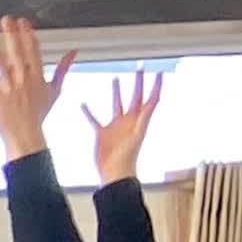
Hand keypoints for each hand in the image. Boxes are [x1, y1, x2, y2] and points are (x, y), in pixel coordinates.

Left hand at [0, 15, 76, 162]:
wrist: (24, 134)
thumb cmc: (39, 114)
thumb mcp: (55, 90)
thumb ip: (63, 68)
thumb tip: (74, 51)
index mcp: (37, 76)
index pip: (33, 51)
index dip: (28, 35)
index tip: (23, 22)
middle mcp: (22, 79)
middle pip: (17, 52)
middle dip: (12, 35)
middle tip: (7, 19)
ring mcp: (8, 86)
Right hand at [84, 70, 162, 185]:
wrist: (115, 172)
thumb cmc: (128, 156)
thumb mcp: (138, 133)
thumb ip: (145, 116)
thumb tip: (154, 100)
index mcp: (139, 120)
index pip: (151, 98)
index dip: (156, 86)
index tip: (158, 72)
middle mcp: (129, 121)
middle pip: (136, 97)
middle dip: (138, 83)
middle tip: (140, 68)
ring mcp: (116, 127)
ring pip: (117, 104)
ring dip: (117, 92)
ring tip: (115, 79)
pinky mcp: (103, 133)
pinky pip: (95, 119)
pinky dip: (89, 112)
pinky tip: (83, 104)